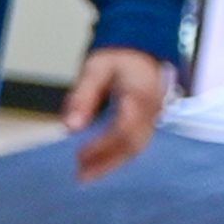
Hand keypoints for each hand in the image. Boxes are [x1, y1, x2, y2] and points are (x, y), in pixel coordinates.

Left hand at [61, 45, 169, 180]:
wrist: (143, 46)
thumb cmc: (117, 56)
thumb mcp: (95, 69)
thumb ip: (82, 97)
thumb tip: (70, 128)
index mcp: (140, 95)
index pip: (123, 129)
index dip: (102, 146)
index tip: (79, 157)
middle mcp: (152, 109)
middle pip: (133, 145)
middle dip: (106, 163)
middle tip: (80, 176)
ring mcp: (154, 116)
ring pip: (136, 148)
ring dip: (111, 163)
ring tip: (84, 175)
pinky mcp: (150, 120)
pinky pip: (137, 143)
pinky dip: (118, 156)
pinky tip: (98, 163)